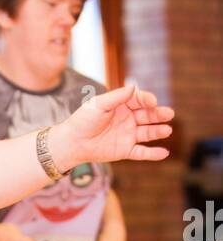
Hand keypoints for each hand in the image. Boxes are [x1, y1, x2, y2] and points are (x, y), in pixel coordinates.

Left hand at [55, 83, 172, 167]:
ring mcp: (127, 135)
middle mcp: (127, 119)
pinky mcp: (124, 151)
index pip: (139, 100)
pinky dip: (153, 154)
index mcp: (121, 106)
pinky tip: (164, 153)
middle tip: (169, 114)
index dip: (147, 100)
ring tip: (168, 130)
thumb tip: (133, 86)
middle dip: (158, 114)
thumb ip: (117, 97)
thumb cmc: (83, 120)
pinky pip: (141, 152)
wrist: (72, 143)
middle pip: (147, 116)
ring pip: (147, 133)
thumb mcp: (99, 104)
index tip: (152, 101)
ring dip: (158, 132)